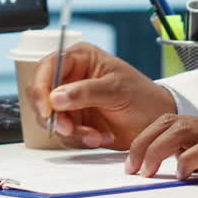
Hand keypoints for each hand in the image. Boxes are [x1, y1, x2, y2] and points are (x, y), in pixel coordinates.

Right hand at [26, 42, 176, 150]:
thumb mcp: (115, 90)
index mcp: (80, 58)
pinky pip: (64, 134)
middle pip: (41, 95)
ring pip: (51, 119)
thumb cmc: (143, 96)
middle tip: (69, 129)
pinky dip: (80, 139)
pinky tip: (100, 137)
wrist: (156, 122)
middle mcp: (71, 77)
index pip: (47, 68)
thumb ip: (85, 92)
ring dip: (72, 132)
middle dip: (54, 116)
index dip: (41, 89)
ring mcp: (71, 101)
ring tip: (96, 135)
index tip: (47, 110)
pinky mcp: (76, 121)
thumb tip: (55, 97)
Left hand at [125, 110, 197, 179]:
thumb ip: (195, 153)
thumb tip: (170, 166)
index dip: (145, 138)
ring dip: (157, 150)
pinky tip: (182, 174)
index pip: (168, 122)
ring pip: (182, 130)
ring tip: (148, 171)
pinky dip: (187, 160)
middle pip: (169, 122)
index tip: (132, 161)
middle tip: (132, 167)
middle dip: (143, 143)